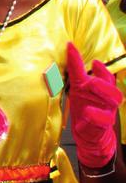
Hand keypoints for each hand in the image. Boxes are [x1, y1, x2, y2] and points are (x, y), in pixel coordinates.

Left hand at [66, 43, 122, 168]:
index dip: (99, 66)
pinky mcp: (103, 125)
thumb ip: (76, 71)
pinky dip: (95, 115)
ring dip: (102, 91)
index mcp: (100, 89)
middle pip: (112, 85)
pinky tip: (87, 112)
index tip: (88, 57)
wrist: (89, 134)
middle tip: (91, 72)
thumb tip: (70, 48)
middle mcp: (106, 98)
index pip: (103, 74)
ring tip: (91, 85)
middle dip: (103, 78)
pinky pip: (103, 119)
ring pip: (113, 99)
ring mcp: (107, 111)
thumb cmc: (85, 108)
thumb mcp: (78, 88)